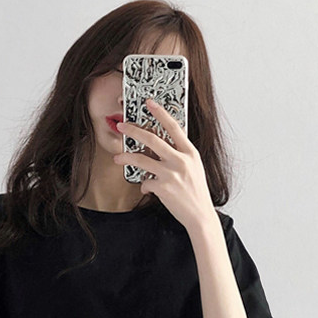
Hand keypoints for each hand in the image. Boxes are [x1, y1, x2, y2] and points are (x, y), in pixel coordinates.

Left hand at [112, 98, 214, 230]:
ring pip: (142, 160)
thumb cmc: (195, 192)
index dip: (161, 113)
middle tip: (122, 126)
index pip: (174, 127)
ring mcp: (171, 174)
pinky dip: (144, 186)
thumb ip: (179, 156)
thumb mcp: (193, 168)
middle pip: (152, 139)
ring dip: (127, 157)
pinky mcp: (163, 188)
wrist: (200, 214)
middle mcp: (181, 160)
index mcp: (190, 153)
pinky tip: (149, 190)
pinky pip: (145, 182)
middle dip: (134, 130)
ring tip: (118, 158)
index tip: (150, 103)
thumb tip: (160, 149)